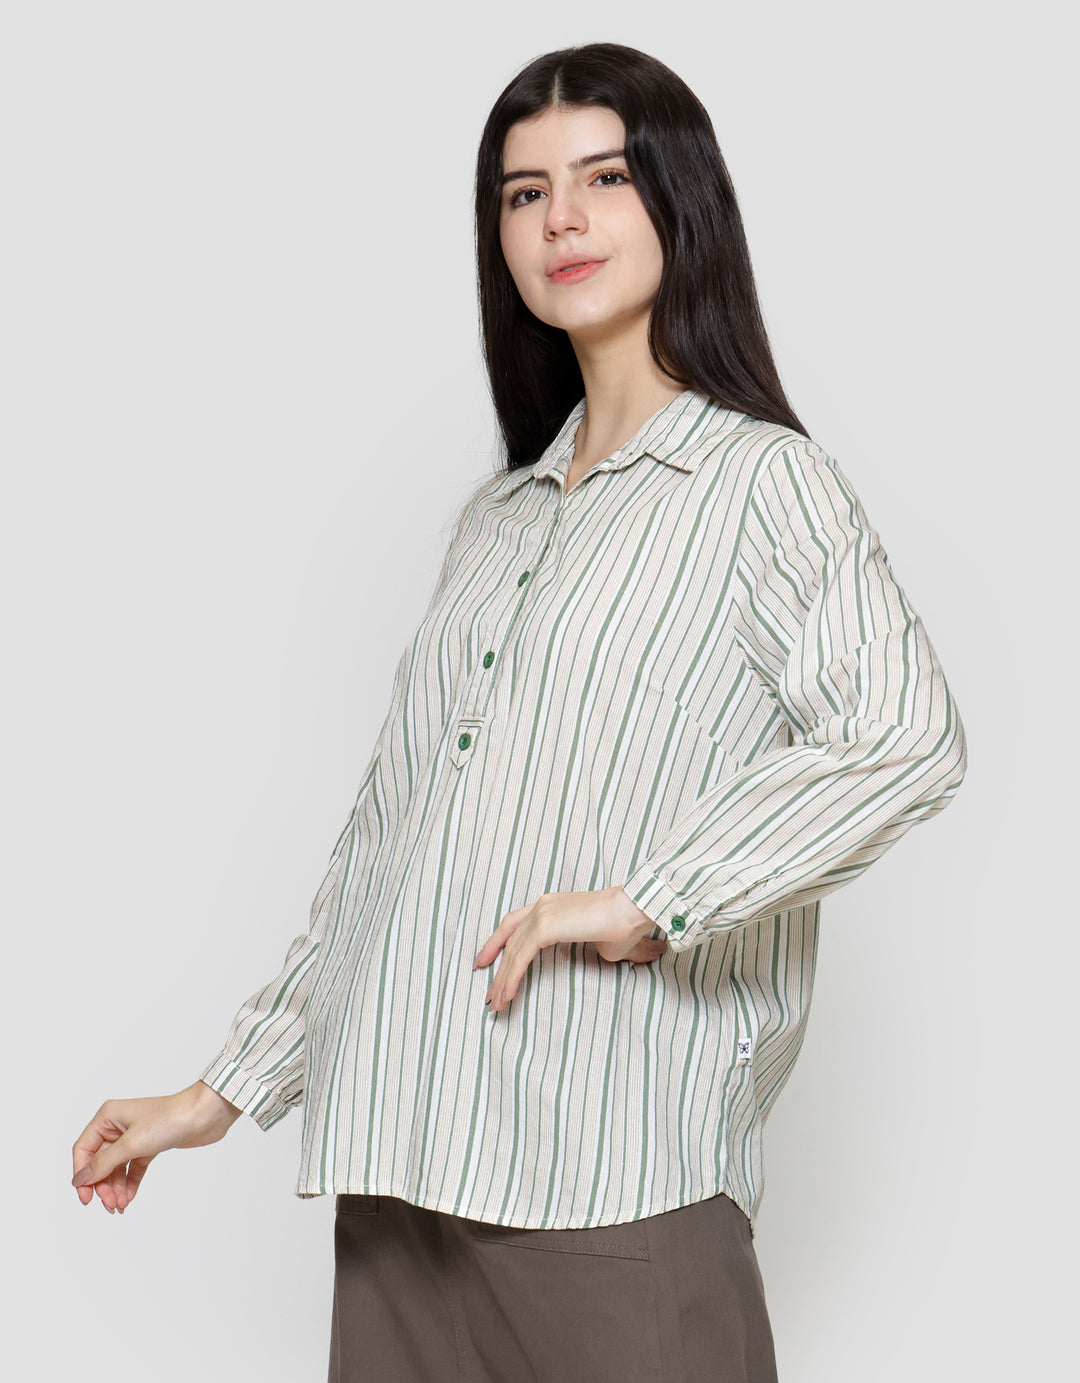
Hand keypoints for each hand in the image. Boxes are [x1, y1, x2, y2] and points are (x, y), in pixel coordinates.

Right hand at [71, 1080, 243, 1212]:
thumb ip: (104, 1163)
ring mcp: (134, 1136)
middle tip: (110, 1205)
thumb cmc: (169, 1119)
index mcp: (108, 1116)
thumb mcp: (132, 1143)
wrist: (205, 1115)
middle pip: (99, 1162)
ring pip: (115, 1168)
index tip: (86, 1198)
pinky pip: (132, 1168)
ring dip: (115, 1188)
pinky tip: (129, 1198)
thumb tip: (80, 1179)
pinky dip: (129, 1184)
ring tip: (120, 1206)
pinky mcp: (149, 1146)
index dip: (82, 1174)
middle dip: (102, 1185)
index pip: (83, 1149)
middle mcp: (117, 1125)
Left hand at [472, 885, 665, 1012]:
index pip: (515, 923)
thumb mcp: (602, 944)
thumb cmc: (624, 927)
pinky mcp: (544, 927)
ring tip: (496, 1003)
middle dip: (497, 968)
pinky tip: (507, 995)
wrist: (632, 912)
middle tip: (489, 993)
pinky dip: (511, 978)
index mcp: (551, 905)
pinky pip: (520, 957)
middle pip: (509, 939)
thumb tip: (609, 957)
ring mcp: (541, 914)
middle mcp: (542, 906)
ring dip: (502, 979)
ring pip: (513, 952)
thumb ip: (593, 950)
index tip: (485, 961)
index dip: (497, 942)